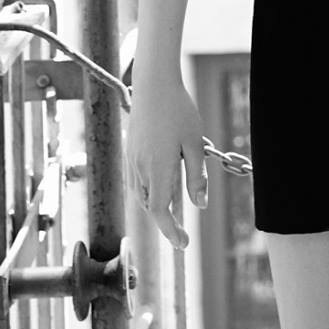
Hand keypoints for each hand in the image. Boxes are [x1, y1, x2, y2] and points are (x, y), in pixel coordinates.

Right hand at [127, 76, 208, 249]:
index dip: (171, 231)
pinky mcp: (130, 151)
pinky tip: (163, 186)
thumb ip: (196, 176)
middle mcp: (140, 169)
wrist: (153, 84)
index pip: (161, 212)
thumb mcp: (195, 144)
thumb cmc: (179, 111)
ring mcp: (132, 160)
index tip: (183, 244)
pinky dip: (149, 191)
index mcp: (158, 169)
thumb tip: (199, 205)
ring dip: (157, 206)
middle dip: (165, 221)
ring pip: (142, 196)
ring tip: (175, 210)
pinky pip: (137, 181)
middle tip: (182, 233)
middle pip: (150, 207)